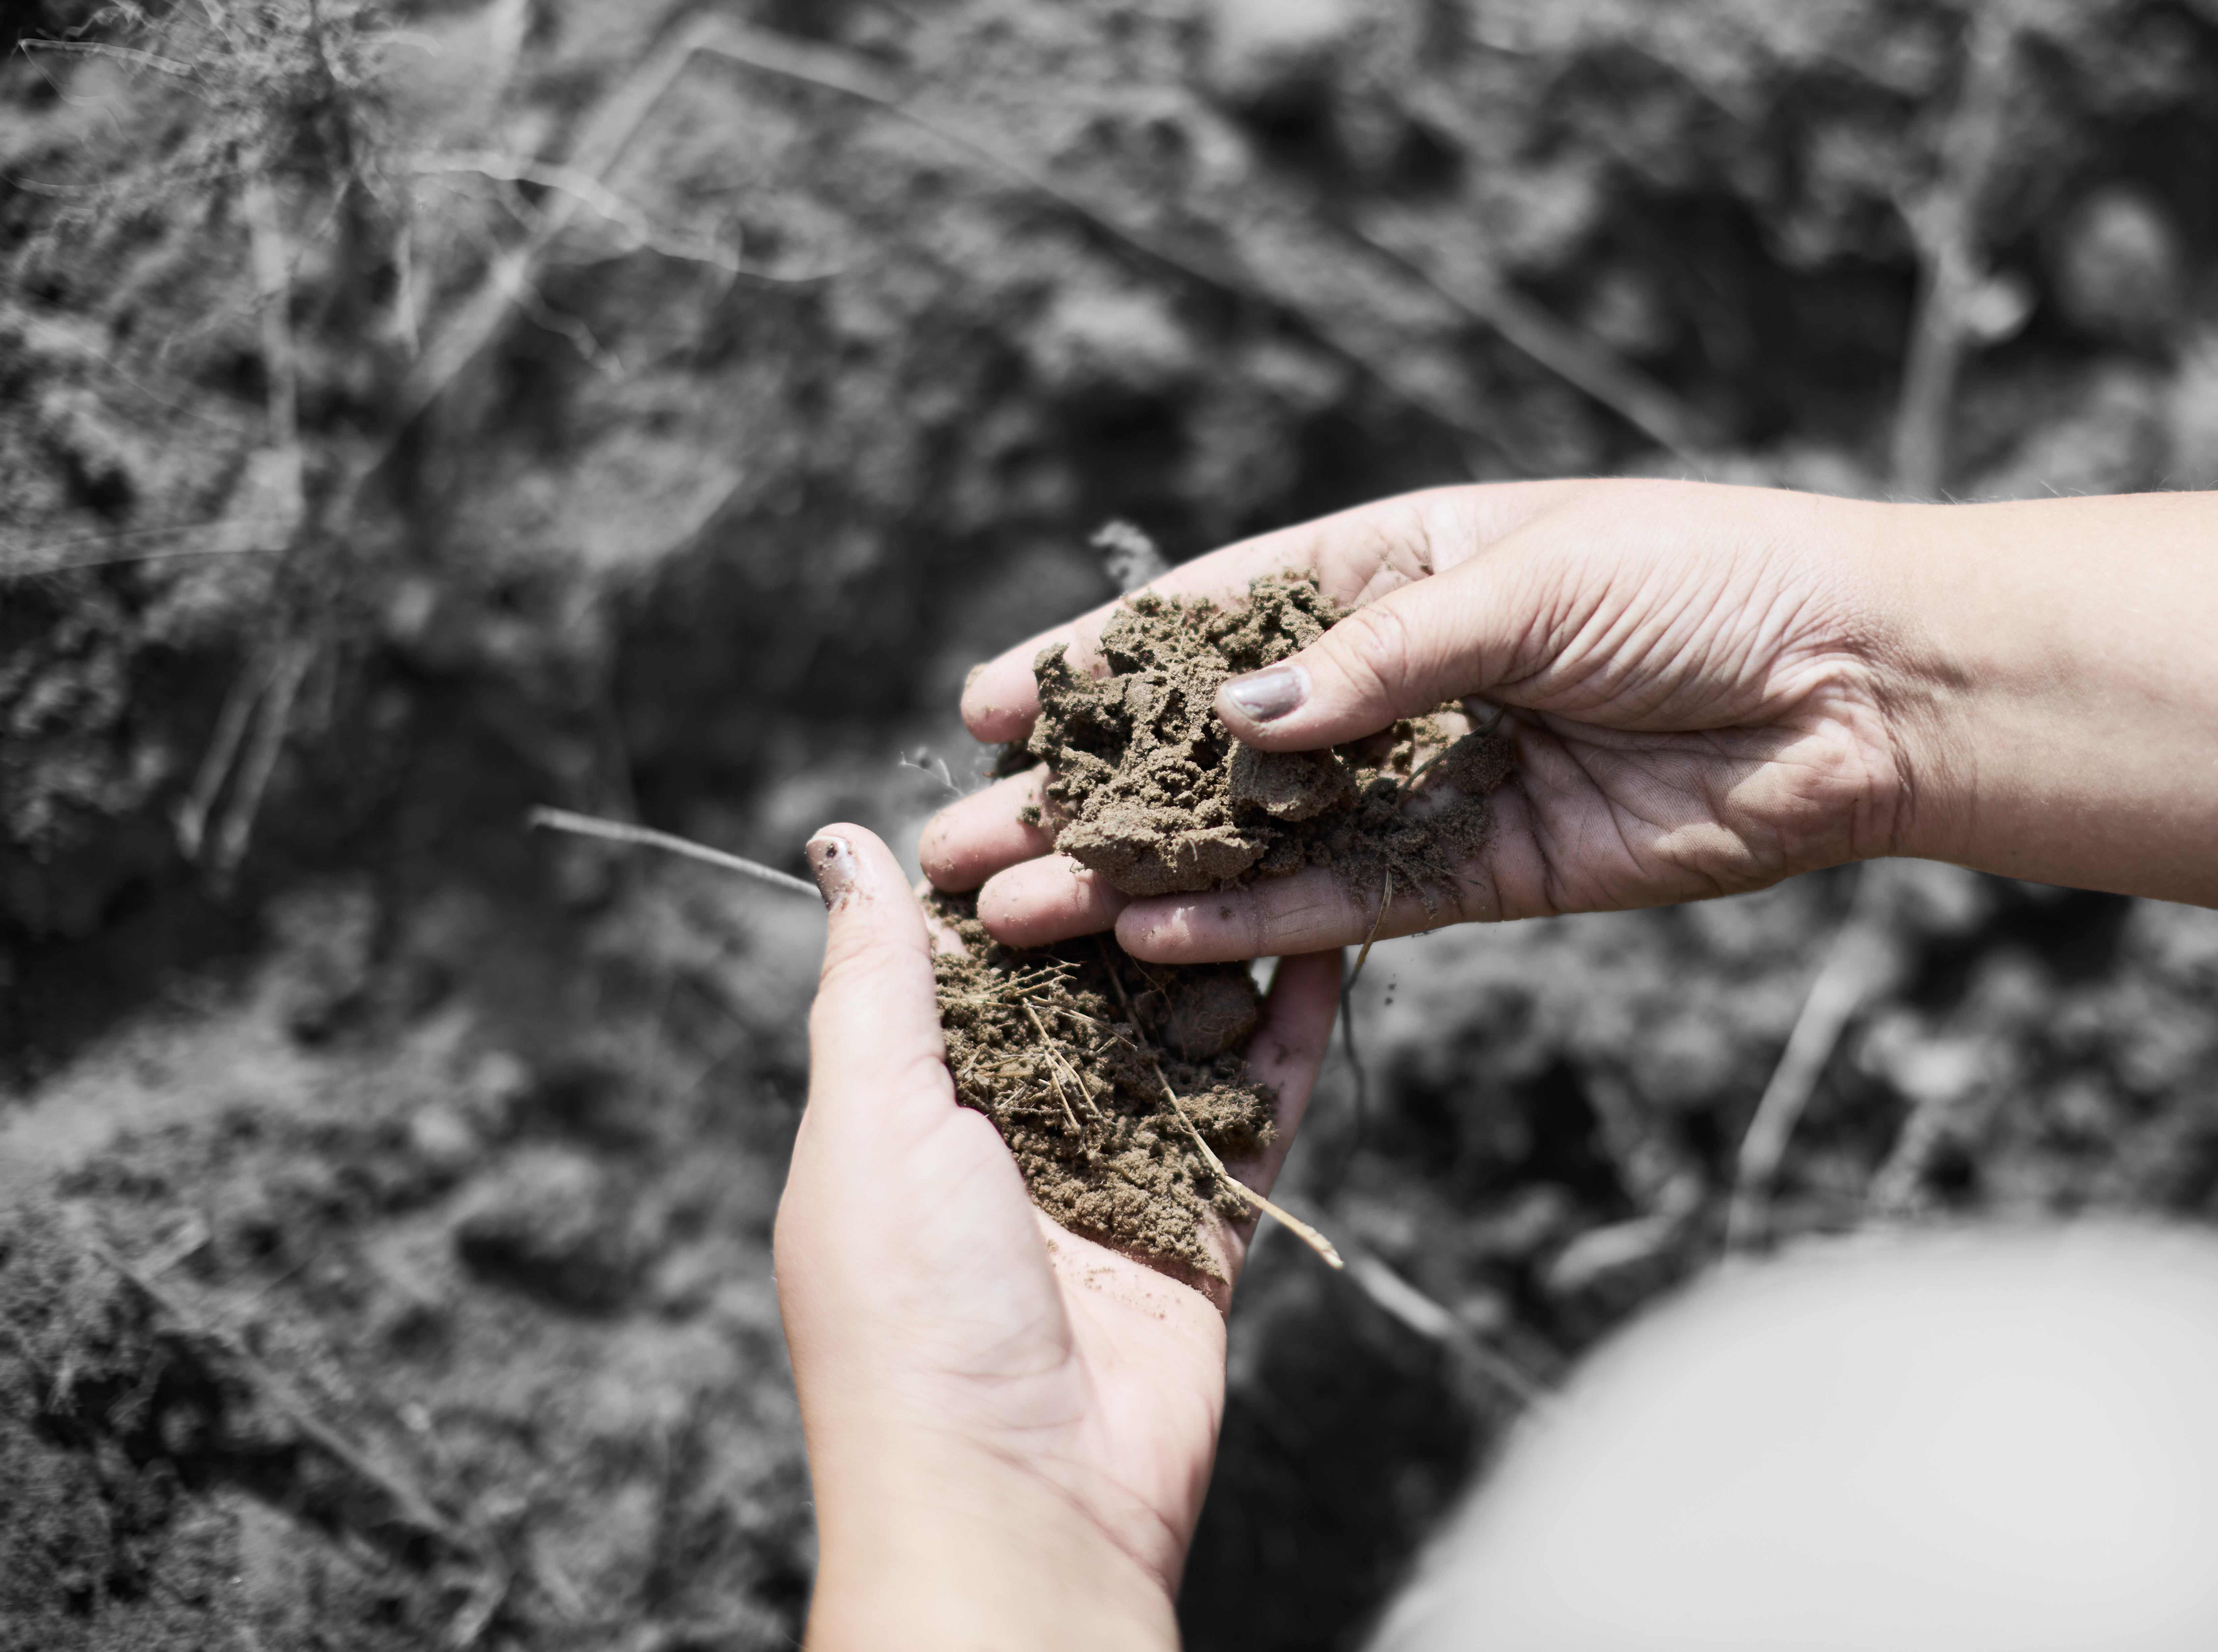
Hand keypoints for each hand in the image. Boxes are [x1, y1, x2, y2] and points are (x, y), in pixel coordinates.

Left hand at [776, 824, 1339, 1648]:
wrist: (1018, 1507)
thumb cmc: (910, 1314)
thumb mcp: (867, 1118)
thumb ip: (871, 979)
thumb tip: (837, 842)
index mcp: (916, 1111)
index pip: (977, 960)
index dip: (1022, 869)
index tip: (1073, 763)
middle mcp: (1017, 1138)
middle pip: (1090, 988)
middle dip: (1135, 896)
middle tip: (1195, 782)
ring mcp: (1119, 1178)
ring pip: (1182, 1034)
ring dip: (1221, 944)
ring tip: (1272, 834)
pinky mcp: (1206, 1224)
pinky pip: (1257, 1107)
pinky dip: (1290, 1027)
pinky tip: (1326, 939)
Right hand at [920, 478, 1911, 961]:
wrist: (1853, 684)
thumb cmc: (1702, 584)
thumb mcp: (1528, 583)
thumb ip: (1378, 659)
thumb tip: (1236, 726)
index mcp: (1393, 569)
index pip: (1213, 619)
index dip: (1100, 661)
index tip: (988, 702)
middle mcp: (1392, 680)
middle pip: (1210, 746)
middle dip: (1087, 792)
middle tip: (960, 840)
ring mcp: (1426, 782)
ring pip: (1256, 840)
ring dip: (1140, 878)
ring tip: (1018, 912)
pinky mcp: (1476, 874)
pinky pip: (1343, 905)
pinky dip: (1254, 928)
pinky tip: (1152, 945)